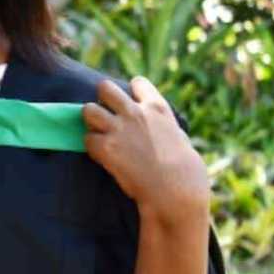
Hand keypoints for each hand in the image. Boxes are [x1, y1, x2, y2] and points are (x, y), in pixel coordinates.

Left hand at [82, 77, 210, 229]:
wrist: (175, 191)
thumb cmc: (187, 171)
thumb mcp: (180, 139)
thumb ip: (165, 128)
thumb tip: (163, 130)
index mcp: (158, 108)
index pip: (138, 83)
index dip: (131, 91)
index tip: (131, 102)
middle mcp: (135, 112)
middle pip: (104, 88)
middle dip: (102, 99)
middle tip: (106, 116)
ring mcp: (118, 128)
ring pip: (88, 110)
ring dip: (91, 122)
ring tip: (99, 134)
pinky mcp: (105, 147)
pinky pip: (87, 139)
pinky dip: (92, 147)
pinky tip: (101, 156)